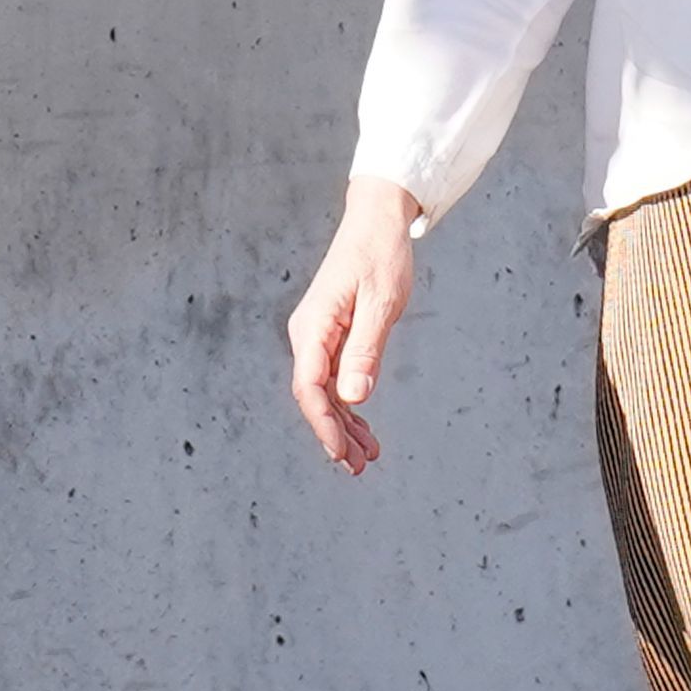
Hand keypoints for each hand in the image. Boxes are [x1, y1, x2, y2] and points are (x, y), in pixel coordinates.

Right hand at [284, 182, 424, 473]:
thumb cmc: (380, 256)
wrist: (378, 222)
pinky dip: (350, 404)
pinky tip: (364, 430)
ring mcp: (319, 336)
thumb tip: (354, 397)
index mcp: (314, 326)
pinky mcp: (333, 335)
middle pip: (315, 396)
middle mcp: (309, 335)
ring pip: (326, 392)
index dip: (323, 424)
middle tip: (357, 468)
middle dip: (334, 434)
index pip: (310, 387)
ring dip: (344, 425)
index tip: (340, 452)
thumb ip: (366, 350)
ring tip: (365, 458)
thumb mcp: (381, 303)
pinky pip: (336, 378)